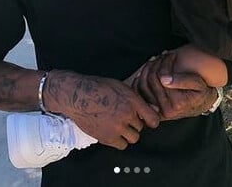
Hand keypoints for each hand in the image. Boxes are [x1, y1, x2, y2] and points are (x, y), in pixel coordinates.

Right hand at [44, 70, 160, 149]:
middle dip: (134, 123)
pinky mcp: (107, 138)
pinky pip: (122, 145)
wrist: (78, 96)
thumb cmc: (99, 88)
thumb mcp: (120, 86)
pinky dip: (119, 141)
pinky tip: (113, 132)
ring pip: (134, 138)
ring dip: (128, 133)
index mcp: (132, 100)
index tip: (148, 120)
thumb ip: (136, 99)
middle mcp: (127, 114)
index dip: (151, 120)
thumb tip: (153, 109)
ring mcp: (117, 127)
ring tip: (119, 125)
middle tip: (124, 118)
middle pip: (141, 127)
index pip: (153, 118)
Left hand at [130, 51, 216, 119]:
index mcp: (177, 104)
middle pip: (150, 80)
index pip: (161, 76)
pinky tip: (147, 70)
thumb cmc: (201, 91)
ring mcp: (157, 112)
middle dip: (155, 63)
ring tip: (155, 60)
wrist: (201, 103)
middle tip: (162, 55)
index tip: (170, 54)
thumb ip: (182, 80)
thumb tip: (163, 79)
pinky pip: (140, 94)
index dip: (164, 62)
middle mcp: (165, 110)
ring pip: (143, 86)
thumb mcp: (197, 84)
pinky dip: (139, 80)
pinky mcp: (153, 111)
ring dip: (147, 69)